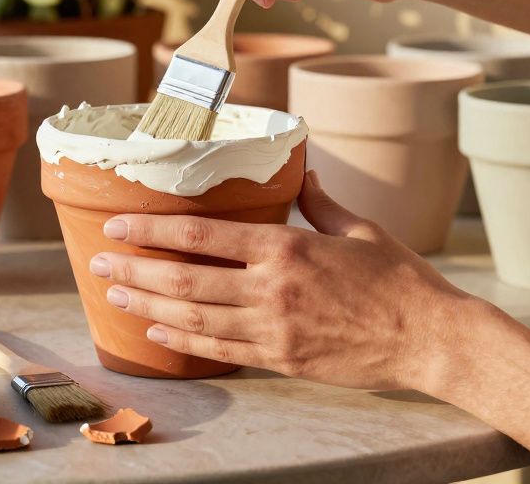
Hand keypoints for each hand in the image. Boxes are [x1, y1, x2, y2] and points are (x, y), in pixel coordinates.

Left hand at [89, 171, 473, 390]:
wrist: (431, 338)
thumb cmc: (402, 281)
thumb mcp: (361, 229)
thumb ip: (321, 201)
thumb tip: (302, 170)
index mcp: (287, 248)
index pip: (202, 235)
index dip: (152, 231)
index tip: (118, 226)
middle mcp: (271, 289)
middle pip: (184, 280)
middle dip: (133, 271)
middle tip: (97, 265)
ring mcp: (274, 330)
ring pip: (193, 318)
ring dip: (147, 308)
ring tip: (114, 297)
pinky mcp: (282, 361)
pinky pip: (220, 350)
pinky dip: (183, 342)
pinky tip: (158, 334)